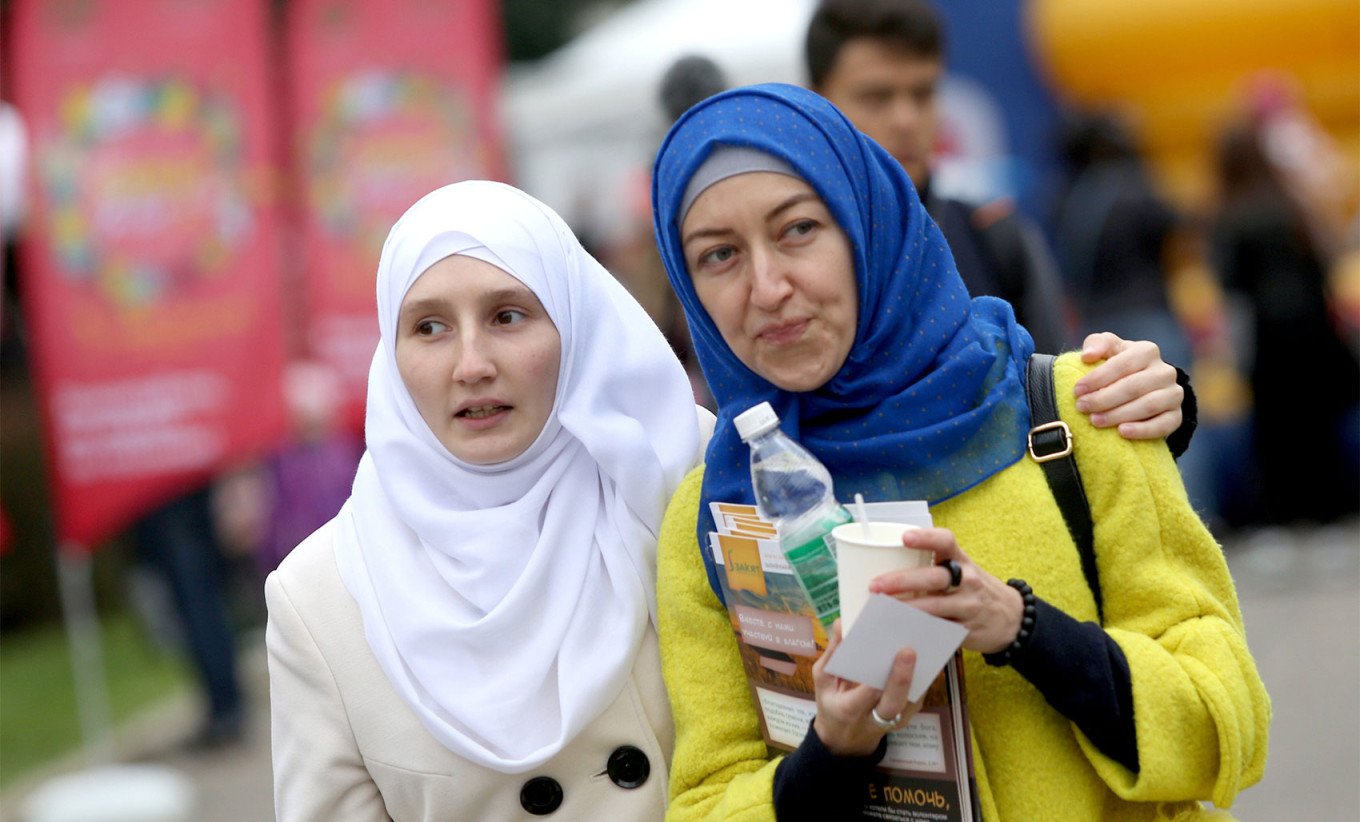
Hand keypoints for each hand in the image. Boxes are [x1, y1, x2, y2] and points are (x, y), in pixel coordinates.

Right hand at [812, 620, 921, 756]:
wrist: (847, 740)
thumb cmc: (832, 702)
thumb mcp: (823, 680)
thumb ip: (833, 652)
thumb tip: (842, 624)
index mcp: (847, 710)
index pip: (863, 698)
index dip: (872, 683)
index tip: (877, 660)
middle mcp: (873, 720)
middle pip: (892, 703)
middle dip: (901, 679)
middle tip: (908, 652)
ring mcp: (894, 721)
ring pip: (911, 701)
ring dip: (918, 675)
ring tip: (920, 646)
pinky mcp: (907, 716)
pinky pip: (917, 696)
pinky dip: (921, 677)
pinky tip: (923, 655)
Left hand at [868, 527, 1022, 654]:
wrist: (1013, 618)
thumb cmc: (976, 589)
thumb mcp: (964, 570)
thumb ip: (935, 566)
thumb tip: (887, 564)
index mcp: (962, 560)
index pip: (946, 541)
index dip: (926, 537)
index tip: (904, 537)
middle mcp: (968, 580)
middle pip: (933, 577)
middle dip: (902, 581)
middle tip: (876, 585)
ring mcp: (968, 606)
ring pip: (934, 606)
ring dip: (905, 607)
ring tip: (881, 608)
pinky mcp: (966, 630)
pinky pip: (939, 629)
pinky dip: (918, 628)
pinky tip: (899, 628)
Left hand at [1073, 332, 1182, 438]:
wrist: (1141, 387)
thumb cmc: (1118, 364)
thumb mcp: (1107, 349)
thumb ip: (1097, 344)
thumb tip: (1088, 356)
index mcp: (1148, 351)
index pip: (1122, 364)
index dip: (1098, 378)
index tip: (1077, 390)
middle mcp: (1165, 371)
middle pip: (1133, 387)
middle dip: (1104, 399)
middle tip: (1082, 407)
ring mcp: (1173, 394)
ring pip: (1148, 405)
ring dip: (1119, 415)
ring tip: (1095, 421)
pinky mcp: (1176, 415)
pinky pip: (1164, 425)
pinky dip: (1143, 430)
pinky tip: (1122, 432)